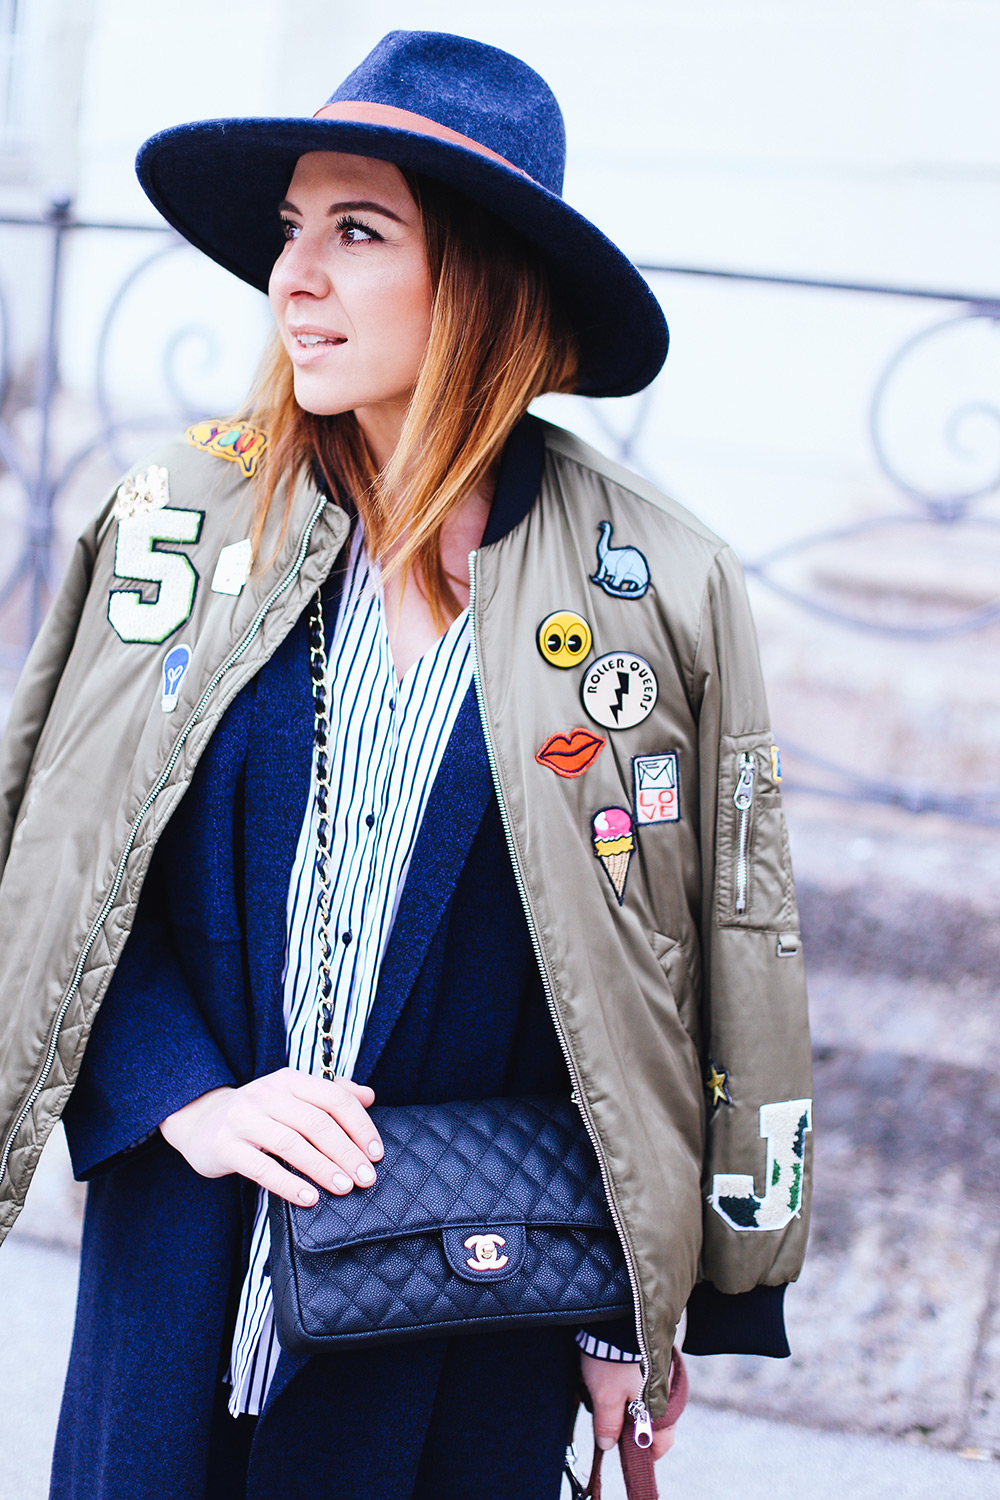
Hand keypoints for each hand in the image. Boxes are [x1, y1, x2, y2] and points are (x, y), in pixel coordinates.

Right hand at [159, 1067, 382, 1204]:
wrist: (201, 1121)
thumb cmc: (260, 1113)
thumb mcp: (293, 1096)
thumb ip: (331, 1095)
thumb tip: (370, 1096)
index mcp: (289, 1080)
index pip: (333, 1097)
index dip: (359, 1125)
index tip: (376, 1153)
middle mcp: (266, 1094)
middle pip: (316, 1122)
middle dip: (346, 1152)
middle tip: (366, 1178)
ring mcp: (243, 1119)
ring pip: (291, 1143)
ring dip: (322, 1168)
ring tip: (344, 1188)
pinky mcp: (224, 1146)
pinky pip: (261, 1167)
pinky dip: (288, 1184)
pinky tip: (309, 1199)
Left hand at [580, 1351, 677, 1460]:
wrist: (613, 1319)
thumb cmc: (612, 1360)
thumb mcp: (605, 1397)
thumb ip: (608, 1425)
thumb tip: (608, 1444)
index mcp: (659, 1407)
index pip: (662, 1443)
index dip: (646, 1453)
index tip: (630, 1455)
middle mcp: (666, 1391)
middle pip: (655, 1423)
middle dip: (635, 1428)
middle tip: (614, 1427)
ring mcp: (661, 1374)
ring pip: (649, 1401)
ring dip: (631, 1405)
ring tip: (608, 1398)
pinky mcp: (652, 1359)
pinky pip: (644, 1382)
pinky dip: (630, 1386)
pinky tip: (612, 1379)